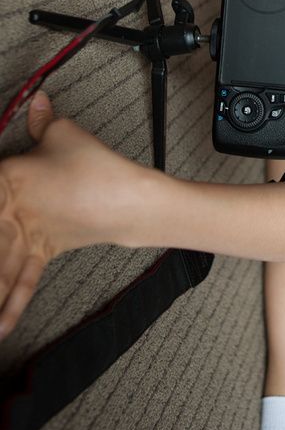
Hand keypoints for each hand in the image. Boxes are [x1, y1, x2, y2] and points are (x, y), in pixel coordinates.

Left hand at [0, 93, 149, 336]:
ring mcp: (25, 237)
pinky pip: (21, 282)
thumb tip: (37, 101)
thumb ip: (42, 120)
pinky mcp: (42, 253)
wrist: (127, 200)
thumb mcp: (65, 134)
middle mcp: (10, 212)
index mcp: (7, 178)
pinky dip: (10, 306)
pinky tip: (1, 329)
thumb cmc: (95, 166)